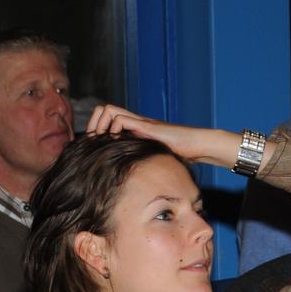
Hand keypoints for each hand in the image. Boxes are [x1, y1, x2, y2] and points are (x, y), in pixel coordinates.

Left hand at [82, 104, 240, 169]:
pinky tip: (114, 141)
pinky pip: (123, 120)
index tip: (93, 145)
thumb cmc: (182, 153)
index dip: (98, 129)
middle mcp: (137, 122)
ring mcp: (142, 123)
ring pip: (110, 111)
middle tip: (92, 141)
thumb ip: (146, 160)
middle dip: (94, 124)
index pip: (109, 120)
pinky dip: (114, 129)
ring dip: (101, 125)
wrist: (198, 145)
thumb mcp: (157, 158)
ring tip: (99, 140)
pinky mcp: (148, 127)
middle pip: (105, 111)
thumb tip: (136, 180)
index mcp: (137, 129)